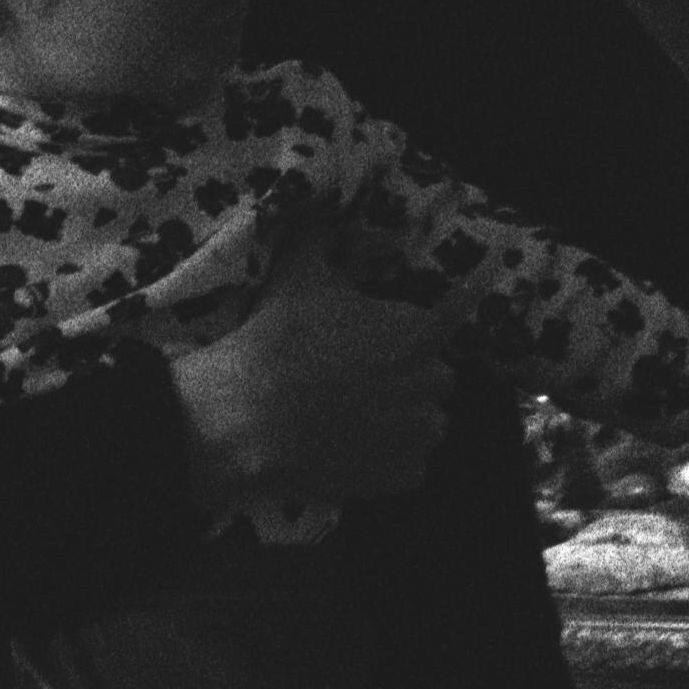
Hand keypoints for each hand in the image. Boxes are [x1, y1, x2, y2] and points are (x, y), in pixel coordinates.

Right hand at [174, 251, 453, 513]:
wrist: (246, 418)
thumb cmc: (277, 341)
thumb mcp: (297, 274)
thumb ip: (318, 239)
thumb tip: (319, 212)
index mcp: (414, 330)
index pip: (442, 327)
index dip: (411, 334)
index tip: (387, 343)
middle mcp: (428, 382)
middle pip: (438, 380)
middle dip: (410, 379)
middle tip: (365, 382)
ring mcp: (417, 434)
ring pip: (429, 427)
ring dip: (405, 423)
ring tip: (359, 422)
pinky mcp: (402, 476)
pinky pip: (411, 468)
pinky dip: (389, 465)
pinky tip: (353, 453)